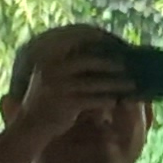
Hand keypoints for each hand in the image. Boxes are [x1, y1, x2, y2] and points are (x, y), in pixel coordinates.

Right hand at [15, 33, 133, 137]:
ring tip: (131, 84)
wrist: (31, 125)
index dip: (91, 37)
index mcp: (47, 59)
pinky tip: (117, 101)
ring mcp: (59, 87)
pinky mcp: (66, 103)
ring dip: (116, 84)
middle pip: (87, 61)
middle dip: (109, 62)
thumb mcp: (53, 77)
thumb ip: (69, 64)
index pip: (71, 40)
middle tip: (126, 65)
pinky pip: (94, 100)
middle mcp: (51, 69)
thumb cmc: (49, 99)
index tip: (107, 37)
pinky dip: (107, 100)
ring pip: (94, 83)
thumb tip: (100, 53)